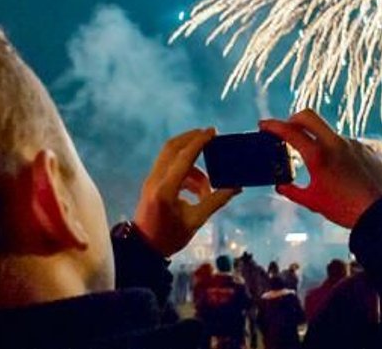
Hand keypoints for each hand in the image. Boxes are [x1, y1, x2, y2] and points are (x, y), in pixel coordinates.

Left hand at [135, 128, 240, 255]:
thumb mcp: (196, 220)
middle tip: (209, 136)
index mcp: (166, 189)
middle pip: (172, 147)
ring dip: (191, 161)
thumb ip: (216, 201)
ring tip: (207, 184)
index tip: (212, 132)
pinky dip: (185, 170)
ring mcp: (151, 180)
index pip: (184, 157)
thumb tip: (237, 187)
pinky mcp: (151, 183)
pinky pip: (169, 167)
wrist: (144, 249)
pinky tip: (196, 188)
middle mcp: (155, 180)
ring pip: (170, 156)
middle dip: (191, 139)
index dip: (199, 142)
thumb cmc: (169, 237)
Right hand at [259, 109, 381, 227]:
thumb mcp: (314, 202)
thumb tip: (281, 186)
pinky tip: (337, 168)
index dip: (273, 126)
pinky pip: (345, 143)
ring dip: (317, 139)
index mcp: (318, 155)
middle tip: (286, 129)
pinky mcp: (366, 149)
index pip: (290, 131)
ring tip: (315, 162)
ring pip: (328, 132)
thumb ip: (293, 191)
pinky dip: (335, 150)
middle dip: (293, 119)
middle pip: (308, 116)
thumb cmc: (346, 209)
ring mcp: (352, 144)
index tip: (263, 124)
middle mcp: (335, 143)